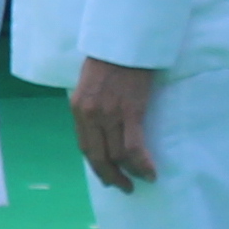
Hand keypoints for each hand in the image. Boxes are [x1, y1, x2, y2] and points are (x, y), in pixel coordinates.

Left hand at [70, 54, 160, 191]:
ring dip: (129, 173)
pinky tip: (150, 172)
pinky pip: (134, 147)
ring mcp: (109, 114)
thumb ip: (91, 107)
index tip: (106, 175)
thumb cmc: (109, 59)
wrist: (125, 41)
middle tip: (123, 187)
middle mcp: (90, 115)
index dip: (96, 166)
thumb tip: (101, 128)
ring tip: (140, 181)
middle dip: (110, 176)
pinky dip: (142, 164)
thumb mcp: (90, 84)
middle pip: (98, 156)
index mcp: (77, 108)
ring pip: (117, 155)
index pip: (84, 146)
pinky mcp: (130, 112)